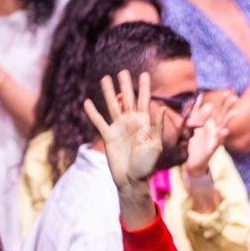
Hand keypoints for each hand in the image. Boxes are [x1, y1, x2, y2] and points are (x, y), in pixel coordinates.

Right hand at [84, 70, 162, 190]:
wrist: (132, 180)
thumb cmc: (147, 165)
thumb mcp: (155, 146)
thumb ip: (157, 127)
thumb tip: (162, 109)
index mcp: (144, 123)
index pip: (145, 101)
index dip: (145, 87)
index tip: (145, 74)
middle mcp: (131, 123)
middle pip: (127, 99)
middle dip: (126, 85)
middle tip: (123, 71)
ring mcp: (119, 128)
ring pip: (112, 106)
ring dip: (108, 93)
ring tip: (105, 78)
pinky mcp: (108, 136)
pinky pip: (99, 122)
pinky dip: (93, 112)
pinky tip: (87, 102)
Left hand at [184, 93, 234, 177]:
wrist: (193, 163)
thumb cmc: (196, 145)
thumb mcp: (196, 129)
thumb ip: (199, 117)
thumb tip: (205, 104)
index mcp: (212, 127)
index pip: (219, 113)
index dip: (223, 103)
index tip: (228, 92)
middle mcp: (215, 133)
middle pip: (223, 118)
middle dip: (228, 108)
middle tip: (233, 98)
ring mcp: (214, 141)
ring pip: (222, 129)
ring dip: (228, 120)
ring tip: (234, 112)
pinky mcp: (210, 150)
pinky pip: (215, 143)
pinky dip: (219, 137)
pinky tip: (224, 131)